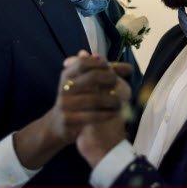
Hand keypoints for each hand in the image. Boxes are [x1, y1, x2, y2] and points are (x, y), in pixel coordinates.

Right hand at [13, 51, 130, 168]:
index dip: (101, 64)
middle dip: (110, 79)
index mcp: (67, 74)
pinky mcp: (68, 119)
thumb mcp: (83, 84)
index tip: (112, 70)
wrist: (57, 124)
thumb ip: (105, 74)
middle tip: (118, 85)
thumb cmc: (76, 100)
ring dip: (112, 100)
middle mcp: (65, 87)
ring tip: (120, 103)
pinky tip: (113, 113)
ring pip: (95, 99)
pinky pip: (92, 115)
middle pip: (92, 77)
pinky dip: (106, 114)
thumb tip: (129, 67)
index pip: (85, 63)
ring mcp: (65, 104)